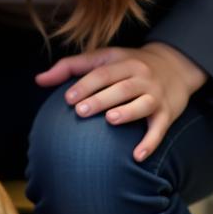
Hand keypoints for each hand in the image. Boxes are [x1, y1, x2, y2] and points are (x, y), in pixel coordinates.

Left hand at [35, 43, 206, 160]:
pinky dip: (151, 142)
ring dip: (128, 112)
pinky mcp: (167, 112)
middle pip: (121, 87)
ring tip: (110, 120)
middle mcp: (141, 76)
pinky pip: (160, 128)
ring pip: (143, 103)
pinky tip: (137, 155)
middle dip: (101, 99)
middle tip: (81, 111)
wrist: (175, 66)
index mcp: (122, 62)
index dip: (85, 84)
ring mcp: (156, 94)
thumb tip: (38, 80)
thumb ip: (69, 67)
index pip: (102, 72)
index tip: (68, 99)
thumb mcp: (101, 58)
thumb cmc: (127, 65)